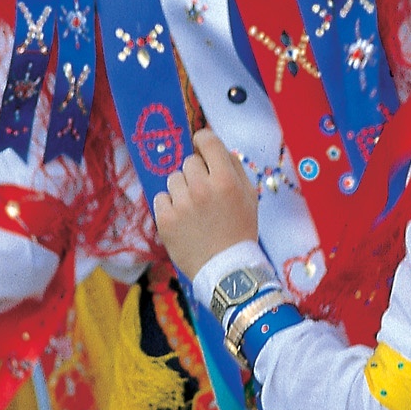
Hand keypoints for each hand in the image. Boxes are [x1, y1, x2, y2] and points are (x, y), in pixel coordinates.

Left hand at [154, 129, 258, 279]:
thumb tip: (219, 148)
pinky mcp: (165, 219)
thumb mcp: (249, 197)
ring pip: (173, 178)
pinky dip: (170, 206)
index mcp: (225, 180)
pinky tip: (183, 219)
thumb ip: (235, 168)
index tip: (201, 145)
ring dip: (182, 189)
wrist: (225, 269)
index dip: (203, 140)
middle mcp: (202, 188)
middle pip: (189, 161)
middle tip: (204, 193)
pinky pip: (161, 197)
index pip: (207, 141)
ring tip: (194, 209)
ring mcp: (181, 204)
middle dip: (196, 172)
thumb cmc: (240, 230)